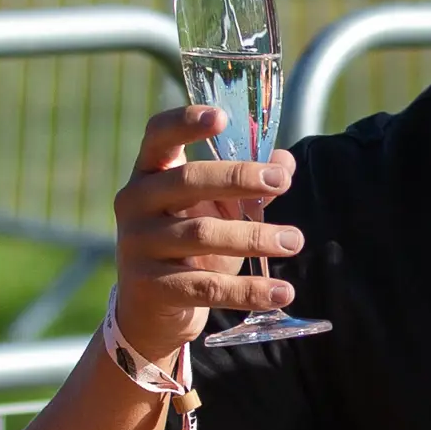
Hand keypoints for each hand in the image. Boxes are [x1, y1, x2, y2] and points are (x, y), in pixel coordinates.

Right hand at [105, 103, 299, 360]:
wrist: (150, 311)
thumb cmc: (188, 246)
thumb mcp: (215, 210)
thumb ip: (247, 186)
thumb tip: (285, 162)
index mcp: (150, 173)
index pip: (159, 135)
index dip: (186, 122)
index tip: (223, 118)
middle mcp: (135, 202)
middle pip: (186, 181)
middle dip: (238, 178)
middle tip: (282, 182)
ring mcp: (137, 245)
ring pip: (200, 234)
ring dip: (253, 236)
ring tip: (295, 240)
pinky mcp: (150, 288)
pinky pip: (206, 287)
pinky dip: (249, 290)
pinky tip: (283, 292)